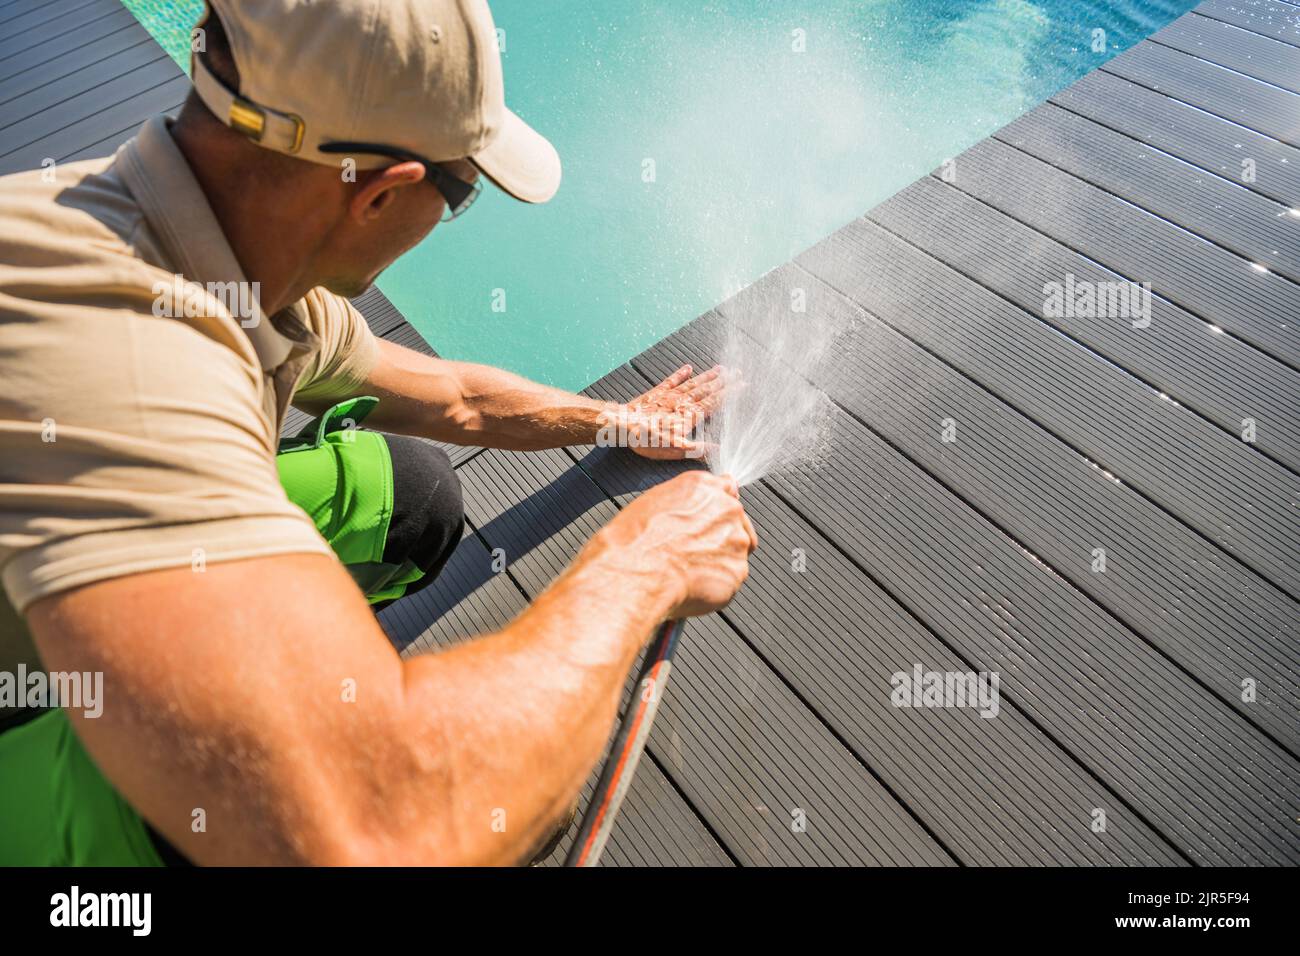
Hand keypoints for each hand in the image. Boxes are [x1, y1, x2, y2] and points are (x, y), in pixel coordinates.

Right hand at [597, 471, 757, 618]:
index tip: (709, 520)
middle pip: (736, 522)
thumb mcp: (653, 500)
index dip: (715, 509)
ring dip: (718, 560)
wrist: (639, 573)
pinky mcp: (738, 571)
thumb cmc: (637, 540)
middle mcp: (727, 510)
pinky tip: (692, 584)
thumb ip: (686, 496)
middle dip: (719, 536)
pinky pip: (731, 578)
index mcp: (705, 488)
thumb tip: (700, 497)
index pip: (727, 489)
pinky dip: (716, 584)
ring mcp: (737, 541)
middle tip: (690, 551)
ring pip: (735, 551)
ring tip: (687, 570)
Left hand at [619, 365, 728, 460]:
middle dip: (724, 381)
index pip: (715, 402)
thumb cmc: (648, 439)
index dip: (730, 393)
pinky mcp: (657, 392)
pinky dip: (681, 373)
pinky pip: (672, 380)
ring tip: (721, 369)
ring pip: (694, 383)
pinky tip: (689, 367)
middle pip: (708, 389)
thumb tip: (719, 451)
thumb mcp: (675, 450)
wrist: (623, 425)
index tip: (743, 385)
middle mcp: (683, 402)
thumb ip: (698, 449)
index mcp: (690, 415)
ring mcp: (670, 395)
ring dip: (708, 376)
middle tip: (738, 373)